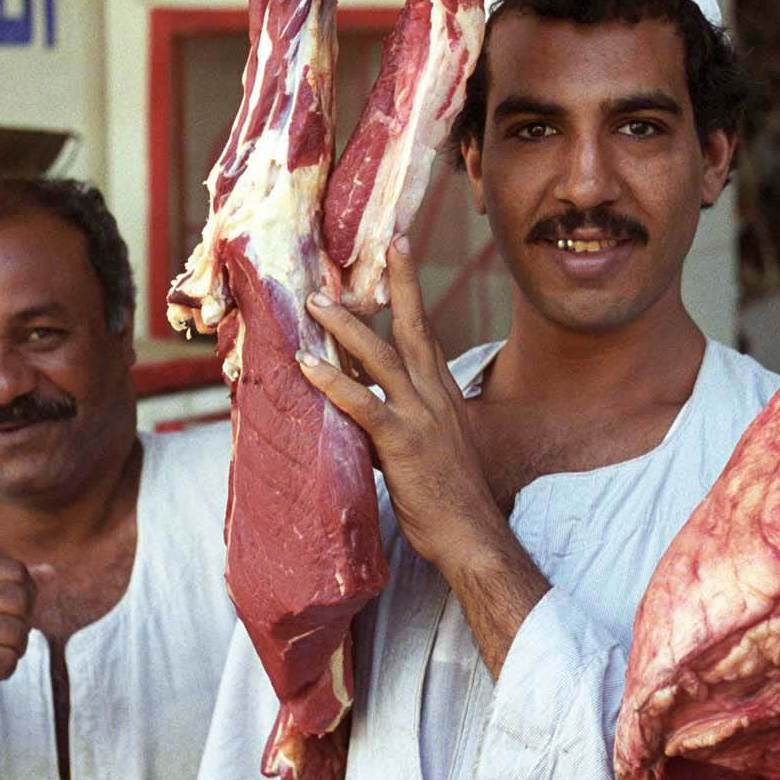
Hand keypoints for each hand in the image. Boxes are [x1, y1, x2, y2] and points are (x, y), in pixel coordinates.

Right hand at [0, 557, 42, 779]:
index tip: (8, 612)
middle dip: (22, 624)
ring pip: (18, 635)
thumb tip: (52, 572)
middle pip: (22, 602)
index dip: (25, 595)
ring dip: (13, 651)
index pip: (18, 572)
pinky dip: (3, 670)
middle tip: (1, 637)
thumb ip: (14, 584)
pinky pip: (7, 663)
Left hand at [298, 236, 501, 576]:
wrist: (471, 534)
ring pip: (381, 358)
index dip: (410, 291)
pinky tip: (308, 367)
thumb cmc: (451, 498)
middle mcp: (435, 396)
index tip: (399, 250)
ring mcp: (420, 417)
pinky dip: (334, 383)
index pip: (425, 331)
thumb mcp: (432, 446)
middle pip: (413, 327)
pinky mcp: (403, 444)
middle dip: (397, 282)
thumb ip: (399, 420)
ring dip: (346, 328)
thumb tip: (365, 407)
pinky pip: (363, 405)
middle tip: (381, 245)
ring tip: (314, 304)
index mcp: (444, 394)